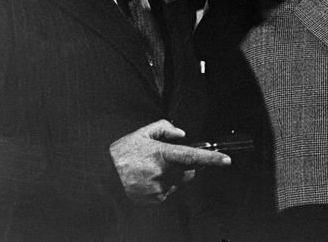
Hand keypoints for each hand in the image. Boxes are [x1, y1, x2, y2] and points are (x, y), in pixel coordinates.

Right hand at [110, 119, 230, 204]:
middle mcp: (162, 173)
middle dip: (184, 165)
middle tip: (165, 160)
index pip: (192, 156)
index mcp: (161, 154)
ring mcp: (158, 188)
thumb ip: (165, 128)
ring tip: (150, 169)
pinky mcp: (154, 199)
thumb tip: (181, 134)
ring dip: (172, 176)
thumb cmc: (122, 153)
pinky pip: (168, 191)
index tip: (226, 160)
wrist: (101, 176)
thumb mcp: (142, 132)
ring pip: (178, 182)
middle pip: (188, 171)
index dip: (211, 159)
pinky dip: (162, 185)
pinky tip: (147, 179)